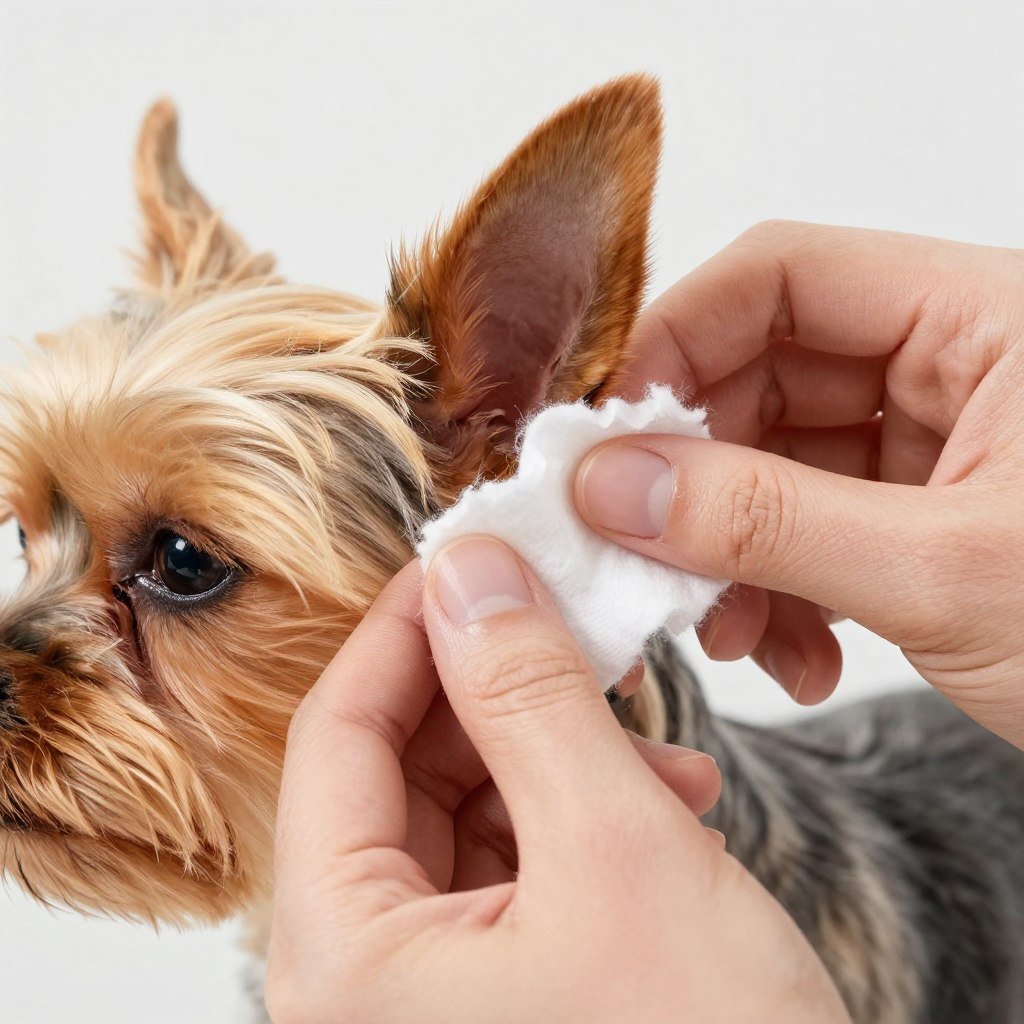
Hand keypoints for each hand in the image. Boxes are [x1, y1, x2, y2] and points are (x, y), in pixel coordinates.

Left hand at [266, 538, 848, 1022]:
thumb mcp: (617, 849)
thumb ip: (531, 695)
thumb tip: (468, 571)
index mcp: (342, 955)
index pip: (336, 732)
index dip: (406, 628)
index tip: (472, 557)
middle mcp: (364, 974)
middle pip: (401, 765)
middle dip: (499, 687)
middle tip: (575, 627)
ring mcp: (430, 984)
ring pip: (466, 802)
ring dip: (557, 748)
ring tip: (658, 747)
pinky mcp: (498, 984)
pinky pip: (514, 854)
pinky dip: (581, 811)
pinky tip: (667, 803)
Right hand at [581, 222, 1023, 746]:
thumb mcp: (947, 573)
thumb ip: (765, 521)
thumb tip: (611, 486)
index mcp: (988, 319)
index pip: (783, 276)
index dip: (676, 343)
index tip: (604, 437)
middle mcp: (953, 365)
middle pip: (761, 379)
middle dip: (694, 480)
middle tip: (645, 558)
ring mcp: (935, 445)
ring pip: (773, 466)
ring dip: (729, 553)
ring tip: (731, 635)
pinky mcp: (922, 515)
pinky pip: (809, 528)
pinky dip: (779, 591)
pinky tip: (792, 654)